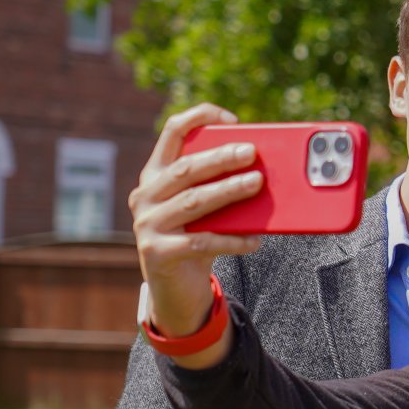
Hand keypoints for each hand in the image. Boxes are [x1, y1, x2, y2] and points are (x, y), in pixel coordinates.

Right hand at [130, 103, 263, 366]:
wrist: (173, 290)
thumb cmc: (196, 237)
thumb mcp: (204, 209)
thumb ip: (219, 186)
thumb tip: (263, 170)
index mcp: (155, 175)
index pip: (171, 133)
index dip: (199, 118)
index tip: (231, 118)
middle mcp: (145, 195)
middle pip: (185, 169)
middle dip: (220, 158)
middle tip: (252, 152)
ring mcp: (148, 224)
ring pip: (194, 201)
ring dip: (228, 191)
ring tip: (257, 183)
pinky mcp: (158, 252)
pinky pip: (202, 242)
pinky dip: (232, 239)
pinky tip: (255, 239)